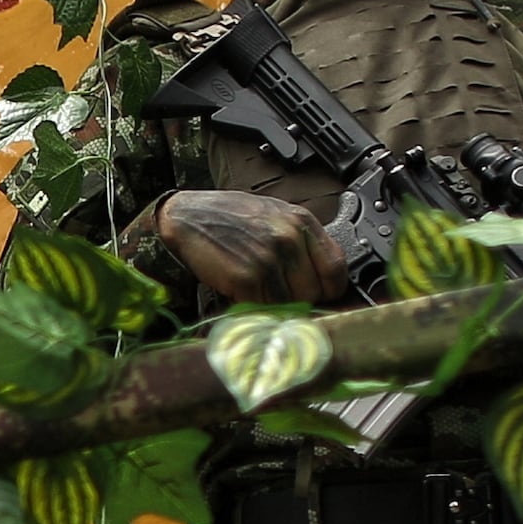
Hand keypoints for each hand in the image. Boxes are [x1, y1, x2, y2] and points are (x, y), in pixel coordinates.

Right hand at [154, 187, 349, 304]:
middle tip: (279, 295)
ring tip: (256, 289)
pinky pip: (262, 307)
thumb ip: (301, 243)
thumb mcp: (275, 216)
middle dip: (298, 300)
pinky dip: (253, 306)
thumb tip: (321, 279)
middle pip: (313, 292)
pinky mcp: (246, 277)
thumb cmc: (230, 217)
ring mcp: (268, 258)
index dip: (329, 288)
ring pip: (288, 304)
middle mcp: (288, 238)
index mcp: (301, 221)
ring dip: (273, 305)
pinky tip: (242, 290)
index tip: (320, 294)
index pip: (336, 268)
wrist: (187, 217)